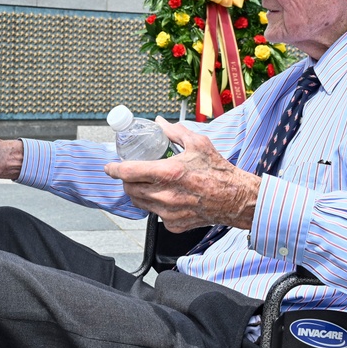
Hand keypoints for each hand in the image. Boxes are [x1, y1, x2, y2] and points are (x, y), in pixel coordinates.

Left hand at [103, 118, 260, 232]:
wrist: (237, 199)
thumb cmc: (219, 172)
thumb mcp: (198, 144)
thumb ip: (175, 132)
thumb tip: (160, 123)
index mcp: (169, 173)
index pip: (129, 172)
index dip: (114, 169)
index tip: (109, 166)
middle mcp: (166, 195)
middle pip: (130, 189)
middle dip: (126, 181)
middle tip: (130, 174)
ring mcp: (169, 212)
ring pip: (140, 203)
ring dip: (137, 193)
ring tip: (146, 184)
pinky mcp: (174, 224)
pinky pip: (155, 215)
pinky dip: (155, 205)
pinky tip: (165, 197)